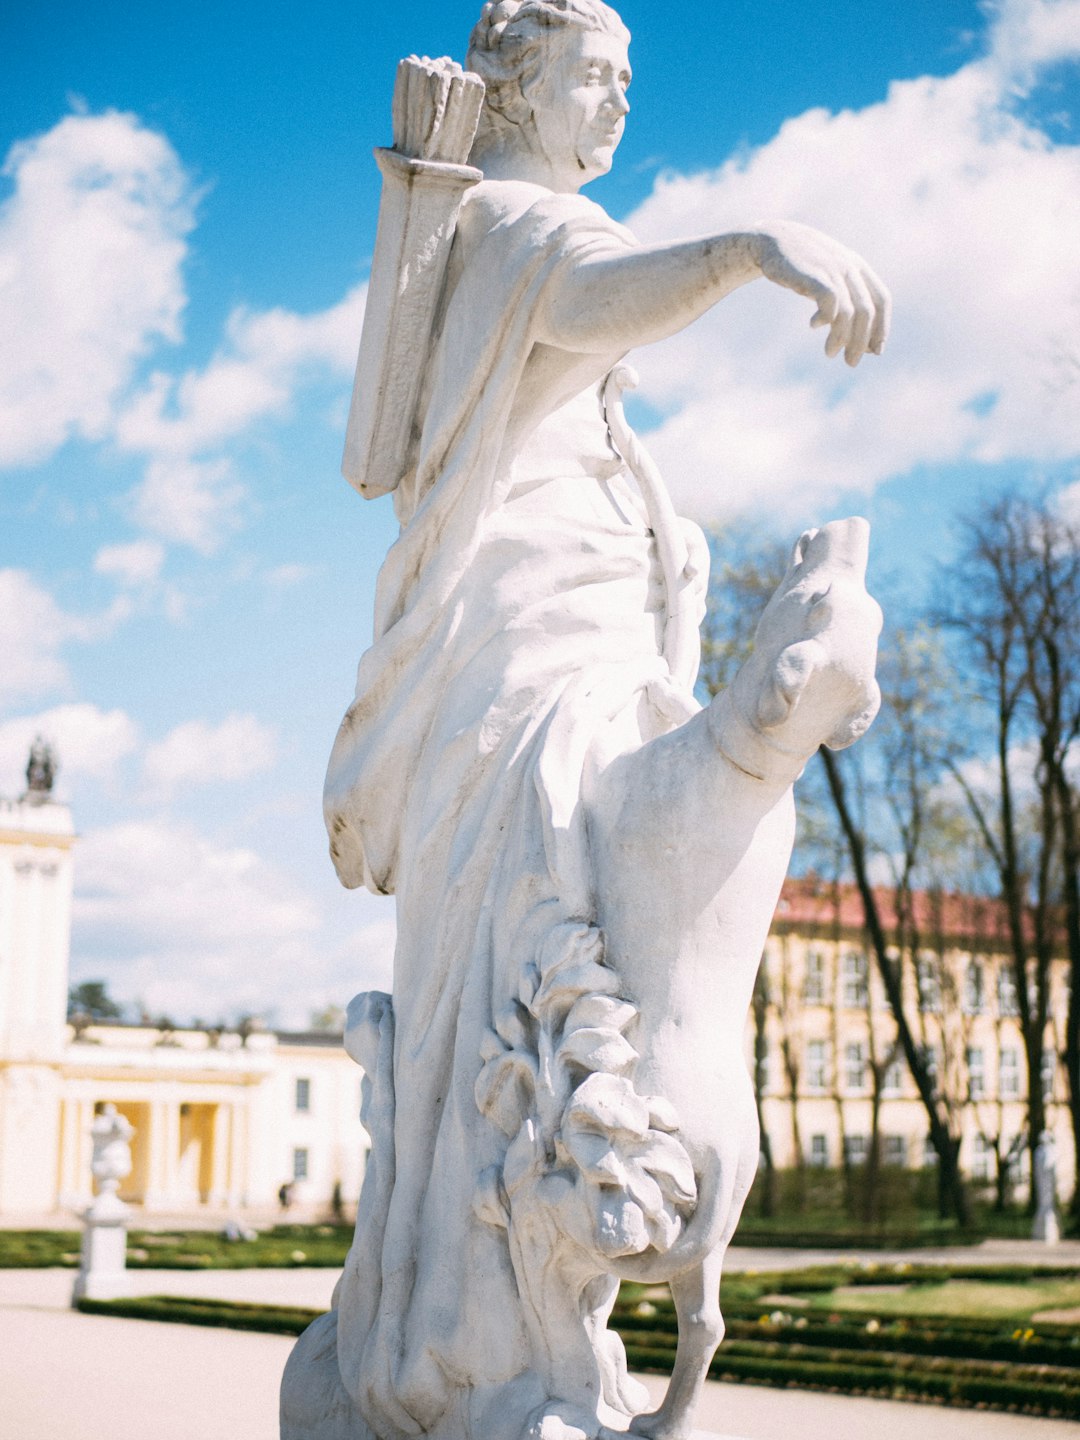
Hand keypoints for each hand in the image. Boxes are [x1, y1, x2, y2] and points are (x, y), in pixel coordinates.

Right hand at [752, 221, 889, 366]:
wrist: (772, 240)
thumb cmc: (802, 267)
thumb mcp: (828, 279)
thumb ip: (845, 301)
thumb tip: (861, 340)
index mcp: (858, 267)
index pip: (881, 299)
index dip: (882, 326)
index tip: (876, 351)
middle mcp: (850, 267)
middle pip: (866, 311)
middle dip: (861, 341)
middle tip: (851, 363)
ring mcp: (833, 269)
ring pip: (849, 312)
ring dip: (841, 338)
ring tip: (830, 353)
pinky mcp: (815, 275)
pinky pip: (830, 303)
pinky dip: (825, 319)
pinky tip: (813, 325)